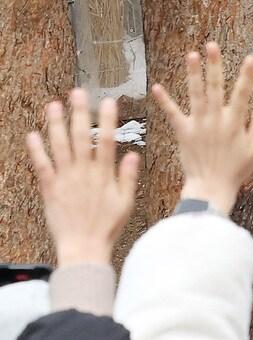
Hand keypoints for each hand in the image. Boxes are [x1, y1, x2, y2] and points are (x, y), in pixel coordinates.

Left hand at [26, 90, 139, 266]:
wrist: (84, 247)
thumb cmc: (107, 227)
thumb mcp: (126, 203)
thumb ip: (128, 178)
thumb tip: (133, 155)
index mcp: (104, 175)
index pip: (107, 141)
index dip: (108, 120)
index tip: (109, 101)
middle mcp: (84, 173)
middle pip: (81, 137)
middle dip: (80, 113)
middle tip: (77, 92)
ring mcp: (66, 179)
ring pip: (60, 146)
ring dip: (56, 124)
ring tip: (54, 105)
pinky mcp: (50, 188)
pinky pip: (41, 165)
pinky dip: (36, 150)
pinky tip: (33, 134)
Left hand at [151, 42, 252, 214]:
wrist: (211, 188)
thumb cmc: (236, 171)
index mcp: (235, 124)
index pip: (242, 95)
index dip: (247, 76)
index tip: (250, 58)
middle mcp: (215, 120)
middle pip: (215, 88)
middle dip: (214, 66)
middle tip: (212, 45)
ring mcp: (198, 125)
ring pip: (195, 95)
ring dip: (193, 74)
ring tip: (191, 54)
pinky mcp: (183, 133)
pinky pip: (173, 114)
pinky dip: (164, 101)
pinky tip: (156, 87)